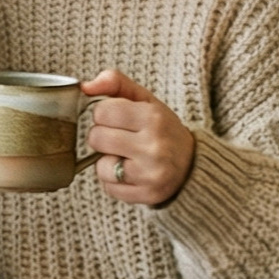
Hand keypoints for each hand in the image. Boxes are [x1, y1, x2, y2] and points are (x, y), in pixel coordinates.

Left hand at [82, 69, 195, 205]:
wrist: (193, 165)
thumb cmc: (162, 129)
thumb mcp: (145, 100)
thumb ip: (115, 83)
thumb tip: (85, 86)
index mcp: (153, 117)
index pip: (101, 112)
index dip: (104, 114)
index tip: (117, 119)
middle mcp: (153, 146)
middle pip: (96, 138)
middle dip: (103, 137)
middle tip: (120, 138)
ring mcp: (151, 173)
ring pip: (100, 167)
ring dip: (107, 162)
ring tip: (126, 157)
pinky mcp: (148, 195)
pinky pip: (109, 188)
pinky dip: (115, 181)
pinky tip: (131, 173)